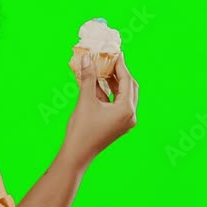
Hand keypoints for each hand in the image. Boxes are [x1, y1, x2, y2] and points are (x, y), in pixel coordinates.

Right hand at [62, 51, 138, 168]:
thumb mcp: (85, 100)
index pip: (127, 80)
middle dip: (119, 73)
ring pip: (122, 96)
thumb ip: (89, 77)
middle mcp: (130, 115)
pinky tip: (96, 84)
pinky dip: (108, 94)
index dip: (121, 65)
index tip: (115, 52)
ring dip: (112, 83)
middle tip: (110, 60)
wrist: (77, 154)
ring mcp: (124, 122)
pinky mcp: (117, 125)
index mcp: (126, 109)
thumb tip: (87, 57)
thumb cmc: (82, 129)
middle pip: (129, 87)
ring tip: (102, 69)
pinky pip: (116, 104)